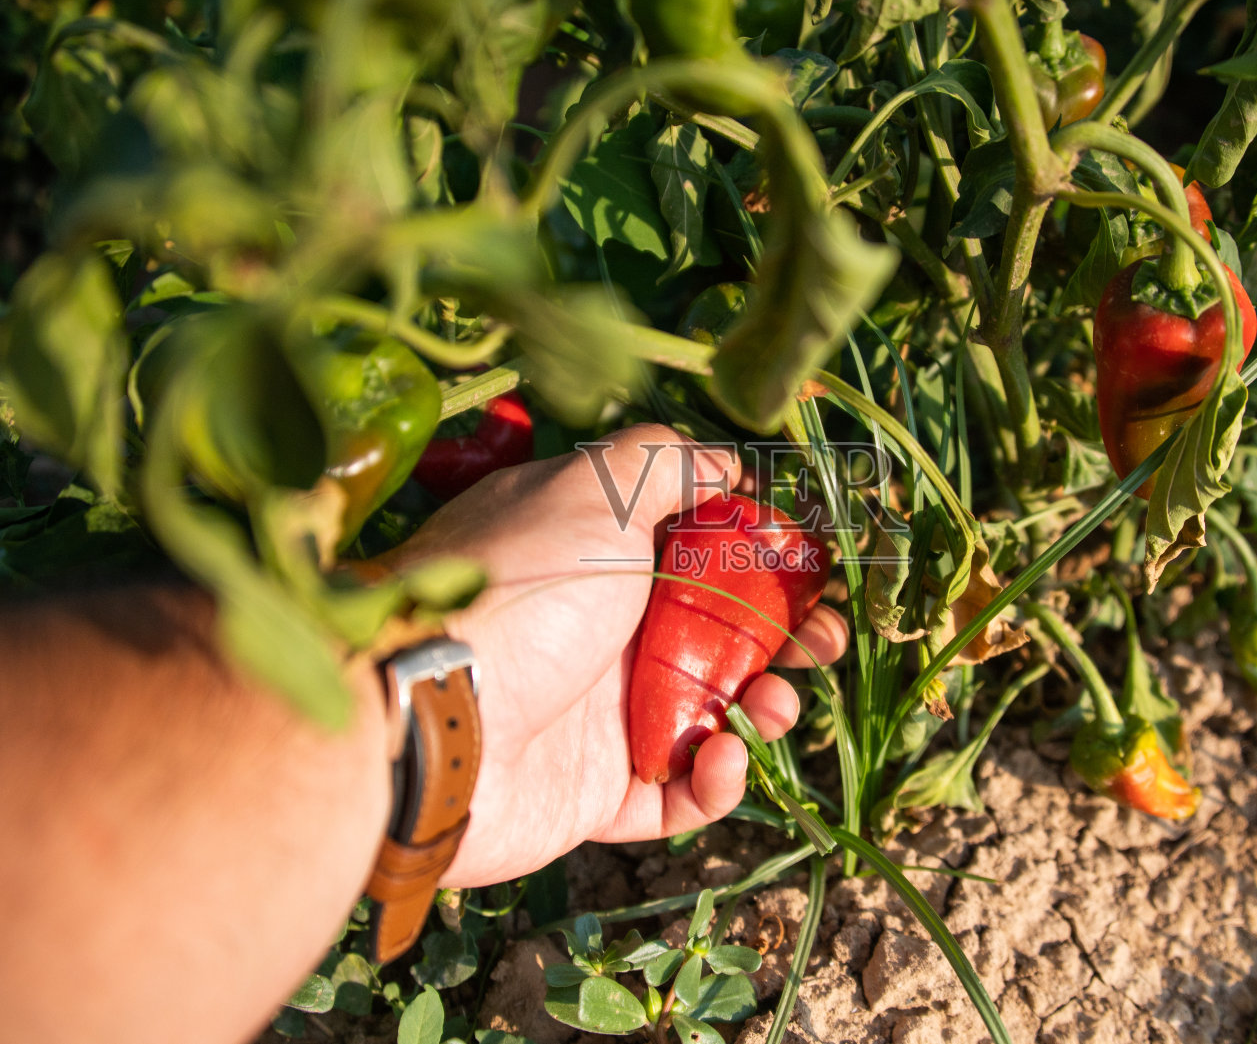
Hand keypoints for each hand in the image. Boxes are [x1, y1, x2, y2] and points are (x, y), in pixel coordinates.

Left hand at [383, 424, 846, 886]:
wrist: (430, 720)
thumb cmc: (520, 591)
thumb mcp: (593, 493)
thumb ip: (662, 465)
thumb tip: (723, 461)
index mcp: (597, 555)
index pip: (695, 548)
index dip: (760, 555)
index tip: (809, 564)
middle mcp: (598, 629)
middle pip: (715, 633)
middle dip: (784, 638)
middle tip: (825, 643)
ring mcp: (596, 714)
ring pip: (708, 714)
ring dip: (763, 709)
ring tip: (776, 707)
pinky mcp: (594, 794)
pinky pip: (676, 795)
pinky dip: (714, 783)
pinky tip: (722, 758)